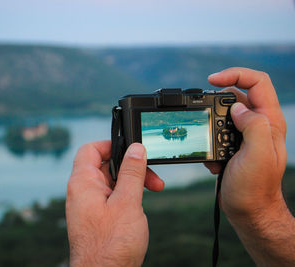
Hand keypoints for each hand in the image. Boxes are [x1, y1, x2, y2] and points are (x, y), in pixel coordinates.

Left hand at [66, 141, 163, 266]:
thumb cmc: (110, 245)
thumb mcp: (127, 203)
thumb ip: (132, 173)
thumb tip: (135, 149)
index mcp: (83, 183)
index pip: (90, 150)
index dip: (110, 145)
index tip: (131, 149)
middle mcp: (83, 192)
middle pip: (105, 165)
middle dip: (130, 167)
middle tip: (151, 177)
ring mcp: (89, 205)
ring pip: (111, 182)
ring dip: (132, 182)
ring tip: (154, 190)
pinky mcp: (97, 217)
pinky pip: (111, 197)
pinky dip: (127, 196)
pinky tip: (141, 204)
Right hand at [205, 67, 294, 265]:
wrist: (248, 210)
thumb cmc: (255, 188)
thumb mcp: (257, 155)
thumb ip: (253, 125)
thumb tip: (237, 107)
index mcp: (269, 121)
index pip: (257, 82)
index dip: (235, 74)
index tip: (212, 80)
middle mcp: (259, 124)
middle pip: (238, 94)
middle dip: (217, 101)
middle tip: (203, 112)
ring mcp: (246, 134)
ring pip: (224, 114)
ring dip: (211, 124)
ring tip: (209, 141)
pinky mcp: (233, 145)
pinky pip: (217, 132)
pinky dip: (209, 140)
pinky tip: (212, 157)